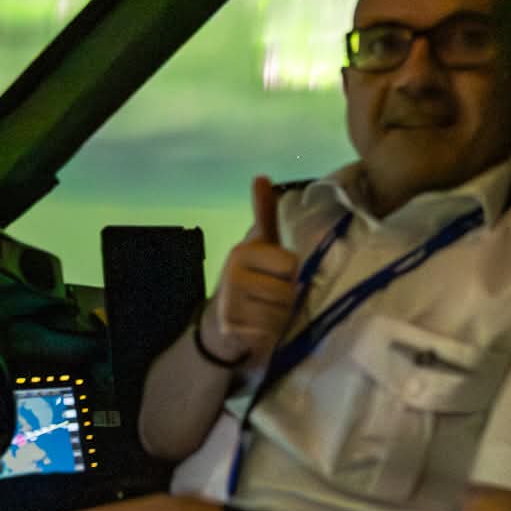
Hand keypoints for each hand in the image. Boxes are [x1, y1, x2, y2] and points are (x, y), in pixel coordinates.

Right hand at [202, 175, 299, 368]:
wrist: (220, 323)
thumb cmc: (249, 279)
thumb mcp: (259, 245)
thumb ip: (264, 213)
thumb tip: (261, 177)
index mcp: (242, 252)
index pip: (290, 264)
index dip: (289, 273)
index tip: (273, 275)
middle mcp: (233, 275)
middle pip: (288, 290)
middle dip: (286, 298)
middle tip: (268, 298)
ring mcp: (230, 303)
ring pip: (282, 312)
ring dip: (280, 317)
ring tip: (264, 313)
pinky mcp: (232, 328)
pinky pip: (271, 332)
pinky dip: (270, 334)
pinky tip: (257, 328)